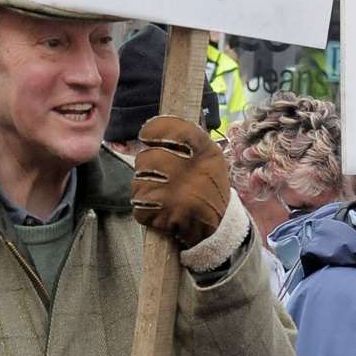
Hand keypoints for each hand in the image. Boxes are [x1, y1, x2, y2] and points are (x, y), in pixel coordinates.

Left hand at [131, 115, 229, 248]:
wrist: (216, 229)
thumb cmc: (207, 188)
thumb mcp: (210, 160)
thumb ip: (189, 142)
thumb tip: (154, 126)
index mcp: (207, 154)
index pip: (178, 130)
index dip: (156, 129)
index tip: (146, 134)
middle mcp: (194, 171)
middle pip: (147, 158)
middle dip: (144, 166)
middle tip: (152, 173)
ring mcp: (180, 195)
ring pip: (139, 182)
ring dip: (141, 188)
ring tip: (155, 194)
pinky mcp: (168, 216)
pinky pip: (139, 206)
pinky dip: (143, 210)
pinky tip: (155, 211)